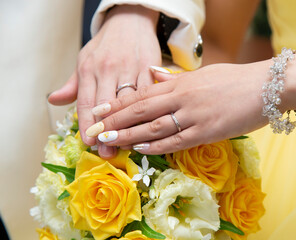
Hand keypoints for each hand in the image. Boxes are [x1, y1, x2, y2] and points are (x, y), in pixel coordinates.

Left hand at [48, 5, 160, 157]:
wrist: (130, 21)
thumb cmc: (105, 45)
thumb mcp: (84, 59)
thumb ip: (72, 84)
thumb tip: (54, 101)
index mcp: (89, 68)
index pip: (86, 101)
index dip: (86, 124)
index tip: (89, 142)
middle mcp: (108, 69)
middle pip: (106, 106)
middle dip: (107, 130)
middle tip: (108, 152)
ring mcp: (130, 68)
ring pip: (128, 102)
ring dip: (128, 125)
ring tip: (126, 144)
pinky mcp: (149, 67)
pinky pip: (148, 92)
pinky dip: (147, 110)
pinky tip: (146, 125)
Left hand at [85, 62, 271, 153]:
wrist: (267, 86)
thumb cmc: (235, 79)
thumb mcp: (202, 73)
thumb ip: (174, 77)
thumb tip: (151, 74)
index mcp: (181, 82)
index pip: (141, 93)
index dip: (118, 103)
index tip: (99, 110)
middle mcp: (182, 97)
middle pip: (140, 110)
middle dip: (114, 121)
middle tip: (94, 129)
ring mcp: (194, 115)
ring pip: (153, 127)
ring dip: (128, 135)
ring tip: (108, 142)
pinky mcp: (207, 132)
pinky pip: (175, 141)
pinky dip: (155, 146)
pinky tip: (140, 150)